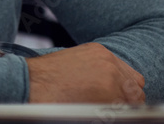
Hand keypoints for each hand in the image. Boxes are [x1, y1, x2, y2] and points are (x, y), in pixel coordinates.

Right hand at [26, 43, 144, 103]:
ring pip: (131, 101)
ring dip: (118, 106)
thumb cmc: (44, 77)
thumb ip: (96, 69)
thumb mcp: (73, 63)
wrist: (29, 82)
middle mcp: (109, 62)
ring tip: (95, 107)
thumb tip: (111, 86)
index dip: (122, 88)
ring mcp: (111, 77)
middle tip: (107, 105)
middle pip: (134, 87)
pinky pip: (122, 111)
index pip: (129, 75)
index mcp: (100, 51)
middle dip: (124, 98)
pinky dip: (111, 113)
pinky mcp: (109, 94)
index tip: (114, 96)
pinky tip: (92, 110)